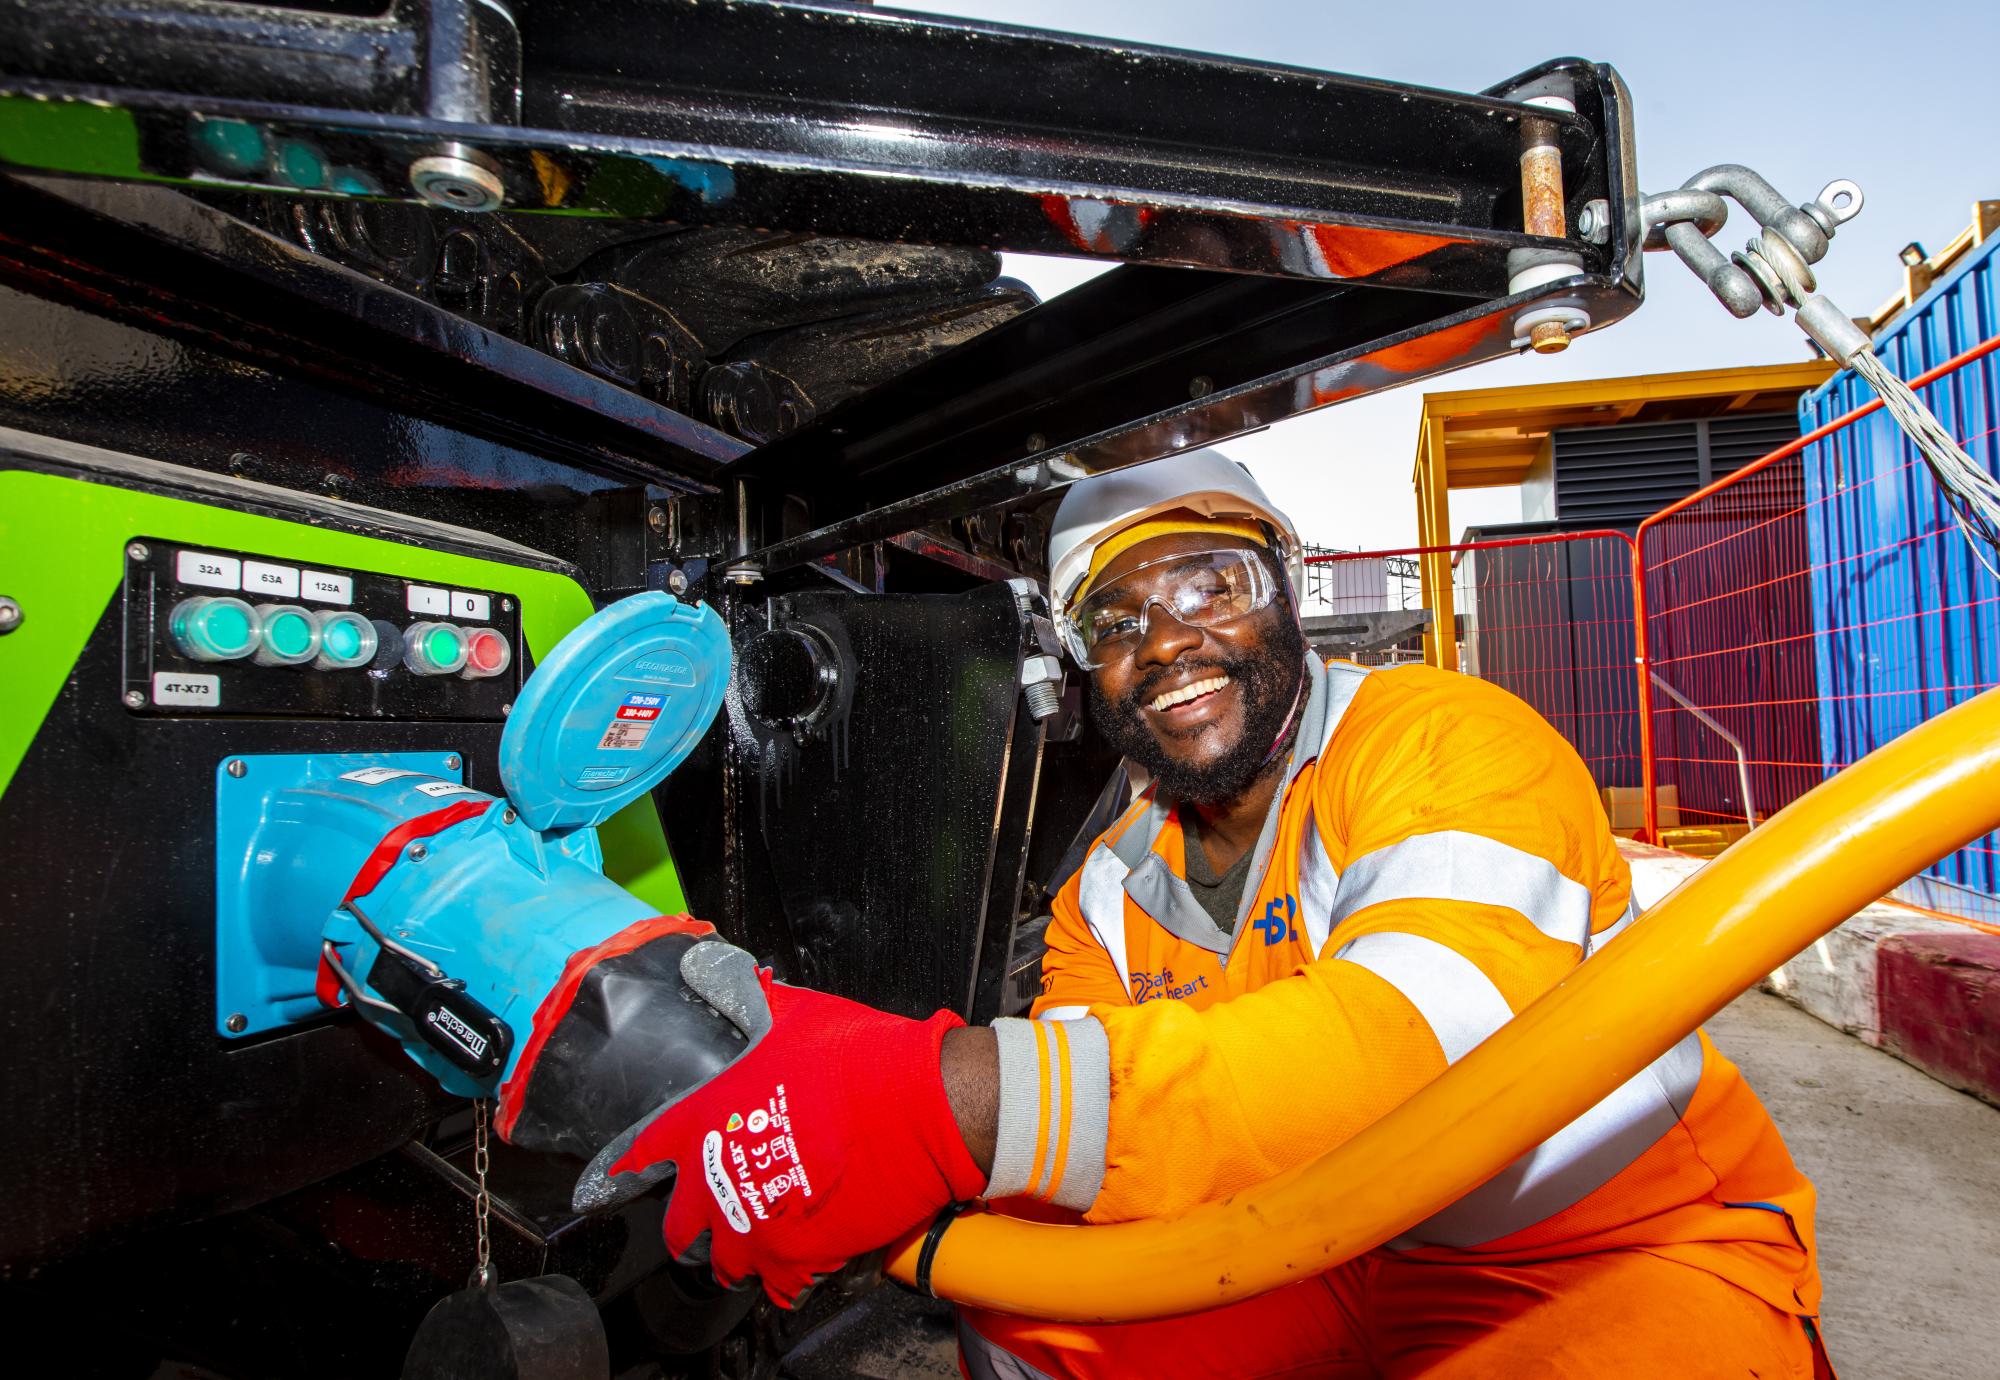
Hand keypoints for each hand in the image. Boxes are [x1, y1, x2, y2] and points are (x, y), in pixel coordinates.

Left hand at [573, 969, 985, 1307]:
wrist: (921, 1106)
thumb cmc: (858, 1057)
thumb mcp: (792, 1012)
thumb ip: (744, 999)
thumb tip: (716, 968)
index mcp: (701, 1123)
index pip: (638, 1157)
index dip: (625, 1170)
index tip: (616, 1182)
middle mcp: (715, 1182)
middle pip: (678, 1228)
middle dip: (691, 1222)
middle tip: (712, 1211)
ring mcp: (754, 1227)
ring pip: (723, 1263)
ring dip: (736, 1251)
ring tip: (758, 1234)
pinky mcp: (798, 1259)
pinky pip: (776, 1288)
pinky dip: (785, 1277)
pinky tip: (800, 1255)